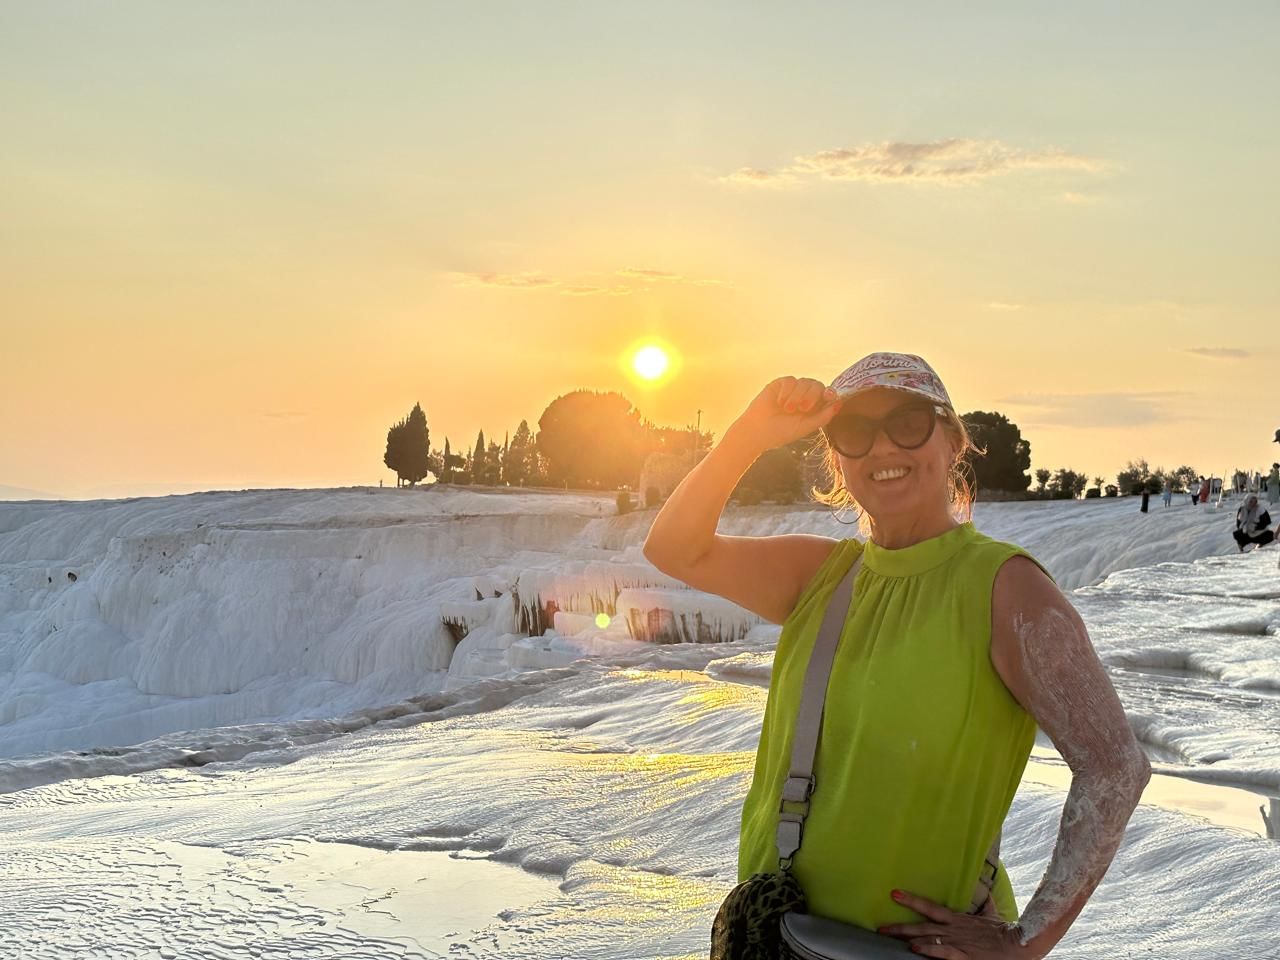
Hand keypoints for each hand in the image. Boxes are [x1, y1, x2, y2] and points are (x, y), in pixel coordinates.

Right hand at [725, 376, 842, 453]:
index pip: (827, 394)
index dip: (830, 393)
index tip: (829, 396)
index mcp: (813, 407)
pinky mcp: (780, 384)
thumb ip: (823, 416)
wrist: (758, 431)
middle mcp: (804, 396)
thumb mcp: (806, 426)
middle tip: (802, 409)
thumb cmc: (782, 432)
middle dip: (812, 396)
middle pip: (817, 385)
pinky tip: (780, 403)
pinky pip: (791, 380)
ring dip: (798, 396)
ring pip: (805, 382)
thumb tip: (839, 403)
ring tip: (787, 409)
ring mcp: (792, 389)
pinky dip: (787, 392)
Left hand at [876, 889, 1036, 958]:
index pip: (929, 907)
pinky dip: (929, 949)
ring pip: (928, 937)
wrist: (1018, 945)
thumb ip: (984, 904)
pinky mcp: (964, 956)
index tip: (894, 893)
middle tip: (880, 928)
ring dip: (908, 937)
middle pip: (921, 925)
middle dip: (900, 927)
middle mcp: (953, 929)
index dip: (911, 899)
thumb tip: (986, 889)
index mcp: (957, 919)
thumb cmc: (1003, 932)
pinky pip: (943, 952)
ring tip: (891, 937)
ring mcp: (958, 942)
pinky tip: (916, 949)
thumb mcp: (991, 914)